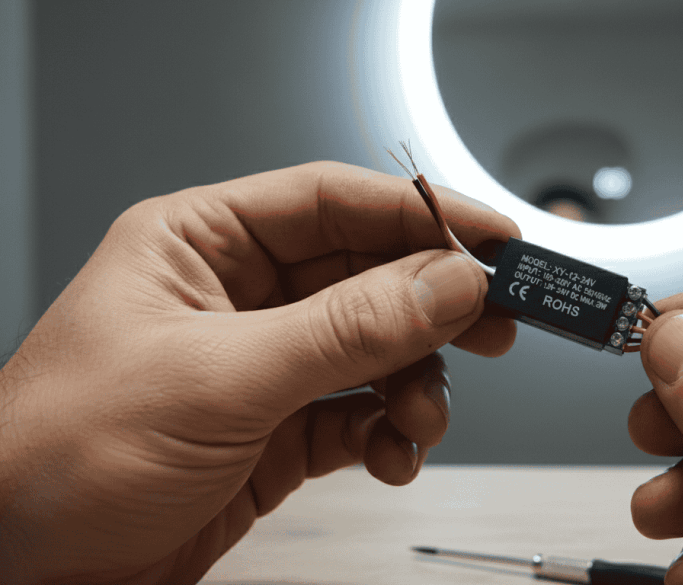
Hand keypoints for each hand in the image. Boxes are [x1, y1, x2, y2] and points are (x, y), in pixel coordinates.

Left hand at [0, 162, 519, 583]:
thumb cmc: (60, 455)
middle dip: (431, 306)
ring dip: (415, 383)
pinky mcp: (280, 430)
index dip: (419, 215)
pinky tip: (391, 454)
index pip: (333, 204)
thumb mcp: (219, 378)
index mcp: (202, 246)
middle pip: (366, 276)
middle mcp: (239, 298)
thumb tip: (444, 284)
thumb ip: (345, 329)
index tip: (490, 238)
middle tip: (491, 326)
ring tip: (421, 417)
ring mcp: (264, 366)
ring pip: (376, 350)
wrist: (23, 569)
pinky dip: (390, 435)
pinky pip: (362, 415)